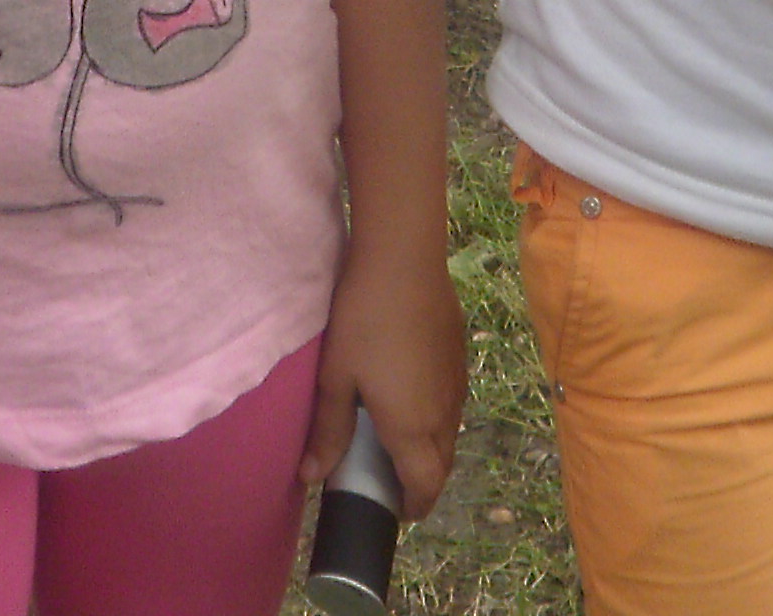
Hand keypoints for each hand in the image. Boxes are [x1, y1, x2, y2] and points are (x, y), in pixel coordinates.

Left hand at [302, 228, 468, 514]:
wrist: (402, 259)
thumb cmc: (362, 320)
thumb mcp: (336, 377)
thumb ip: (328, 430)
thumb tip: (313, 477)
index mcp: (412, 427)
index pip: (425, 485)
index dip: (415, 505)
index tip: (399, 512)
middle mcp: (443, 412)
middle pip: (443, 464)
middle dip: (424, 482)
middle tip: (395, 482)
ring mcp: (456, 382)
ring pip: (451, 432)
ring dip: (432, 449)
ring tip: (402, 444)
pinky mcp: (459, 354)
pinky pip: (453, 402)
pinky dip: (438, 417)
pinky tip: (413, 396)